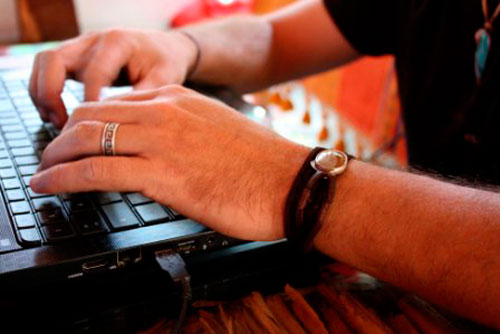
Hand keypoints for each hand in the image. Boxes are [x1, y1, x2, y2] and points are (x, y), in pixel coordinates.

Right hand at [29, 29, 197, 127]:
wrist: (164, 48)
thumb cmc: (164, 63)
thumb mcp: (164, 80)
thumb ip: (144, 99)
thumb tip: (123, 128)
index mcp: (117, 43)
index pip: (93, 73)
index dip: (90, 103)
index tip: (93, 130)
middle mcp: (93, 41)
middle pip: (52, 60)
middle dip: (50, 95)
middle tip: (62, 125)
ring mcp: (80, 47)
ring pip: (44, 63)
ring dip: (42, 94)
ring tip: (56, 123)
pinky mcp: (75, 58)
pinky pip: (47, 71)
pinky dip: (45, 93)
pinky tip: (57, 118)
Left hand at [30, 85, 309, 240]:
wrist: (291, 182)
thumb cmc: (261, 164)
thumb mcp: (216, 131)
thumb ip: (183, 131)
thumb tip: (158, 149)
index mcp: (178, 98)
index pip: (115, 103)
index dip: (86, 122)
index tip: (76, 139)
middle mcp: (165, 111)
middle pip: (92, 115)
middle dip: (62, 137)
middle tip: (51, 155)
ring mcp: (161, 140)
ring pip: (87, 139)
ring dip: (56, 157)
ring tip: (44, 172)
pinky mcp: (162, 174)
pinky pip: (96, 172)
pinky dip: (63, 178)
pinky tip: (49, 185)